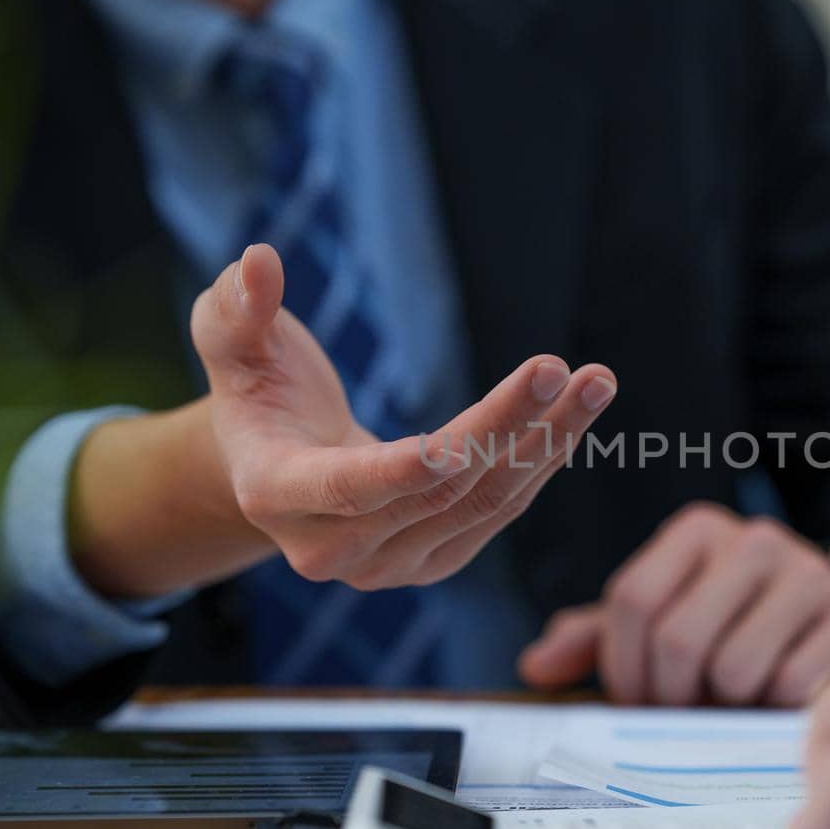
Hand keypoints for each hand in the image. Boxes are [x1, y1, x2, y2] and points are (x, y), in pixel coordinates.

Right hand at [70, 245, 616, 598]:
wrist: (279, 467)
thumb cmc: (257, 393)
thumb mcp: (233, 345)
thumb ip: (237, 310)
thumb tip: (259, 262)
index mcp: (278, 493)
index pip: (350, 488)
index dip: (405, 470)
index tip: (463, 442)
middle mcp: (334, 549)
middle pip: (439, 489)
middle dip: (506, 426)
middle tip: (559, 369)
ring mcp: (389, 566)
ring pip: (484, 504)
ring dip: (548, 443)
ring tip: (596, 382)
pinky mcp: (435, 562)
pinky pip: (499, 512)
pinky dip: (541, 462)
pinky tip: (574, 413)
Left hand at [518, 502, 829, 705]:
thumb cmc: (738, 629)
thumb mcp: (664, 622)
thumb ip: (598, 638)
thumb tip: (534, 665)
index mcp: (698, 530)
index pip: (632, 600)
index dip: (624, 667)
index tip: (638, 699)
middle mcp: (755, 538)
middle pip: (678, 639)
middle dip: (673, 697)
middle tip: (688, 711)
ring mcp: (810, 573)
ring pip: (733, 669)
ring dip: (727, 707)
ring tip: (737, 699)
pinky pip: (791, 687)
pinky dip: (776, 712)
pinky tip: (781, 700)